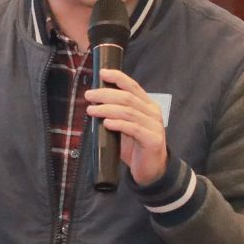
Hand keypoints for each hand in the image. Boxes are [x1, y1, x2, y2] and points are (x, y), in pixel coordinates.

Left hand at [85, 68, 168, 186]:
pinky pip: (133, 128)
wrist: (152, 170)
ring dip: (107, 109)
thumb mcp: (126, 127)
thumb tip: (95, 104)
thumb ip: (117, 115)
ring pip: (128, 111)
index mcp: (147, 105)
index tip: (102, 73)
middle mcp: (153, 112)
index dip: (117, 78)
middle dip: (105, 94)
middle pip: (127, 97)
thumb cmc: (137, 147)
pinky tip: (107, 123)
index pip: (132, 86)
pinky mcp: (152, 139)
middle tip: (89, 96)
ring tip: (92, 110)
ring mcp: (154, 125)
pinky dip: (118, 124)